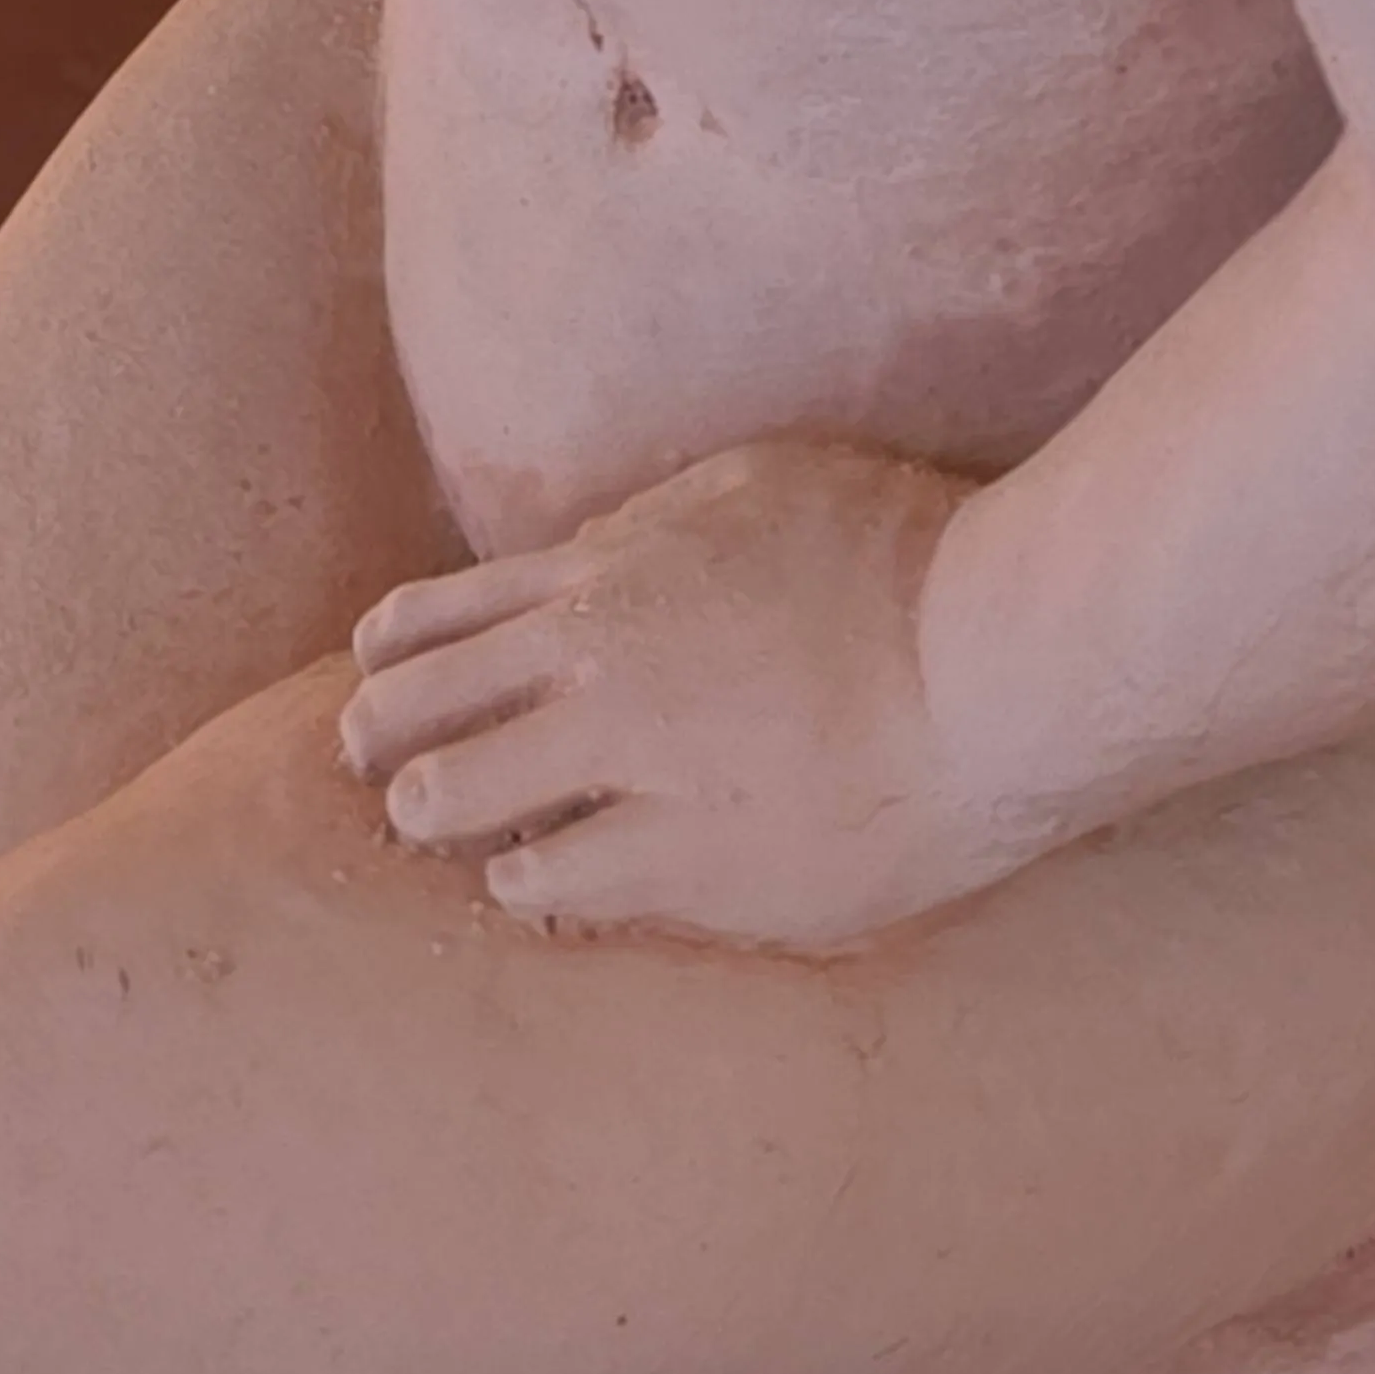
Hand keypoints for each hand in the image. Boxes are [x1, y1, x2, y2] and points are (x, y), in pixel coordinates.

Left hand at [340, 438, 1002, 947]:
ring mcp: (633, 769)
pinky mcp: (686, 864)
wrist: (1000, 666)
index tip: (374, 682)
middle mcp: (597, 667)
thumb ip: (655, 525)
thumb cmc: (906, 561)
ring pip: (460, 807)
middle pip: (418, 714)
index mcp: (609, 574)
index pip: (438, 618)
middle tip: (384, 776)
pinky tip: (540, 881)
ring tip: (456, 834)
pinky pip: (553, 884)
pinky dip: (531, 881)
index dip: (390, 659)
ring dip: (446, 821)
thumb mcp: (758, 490)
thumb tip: (593, 552)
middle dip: (382, 746)